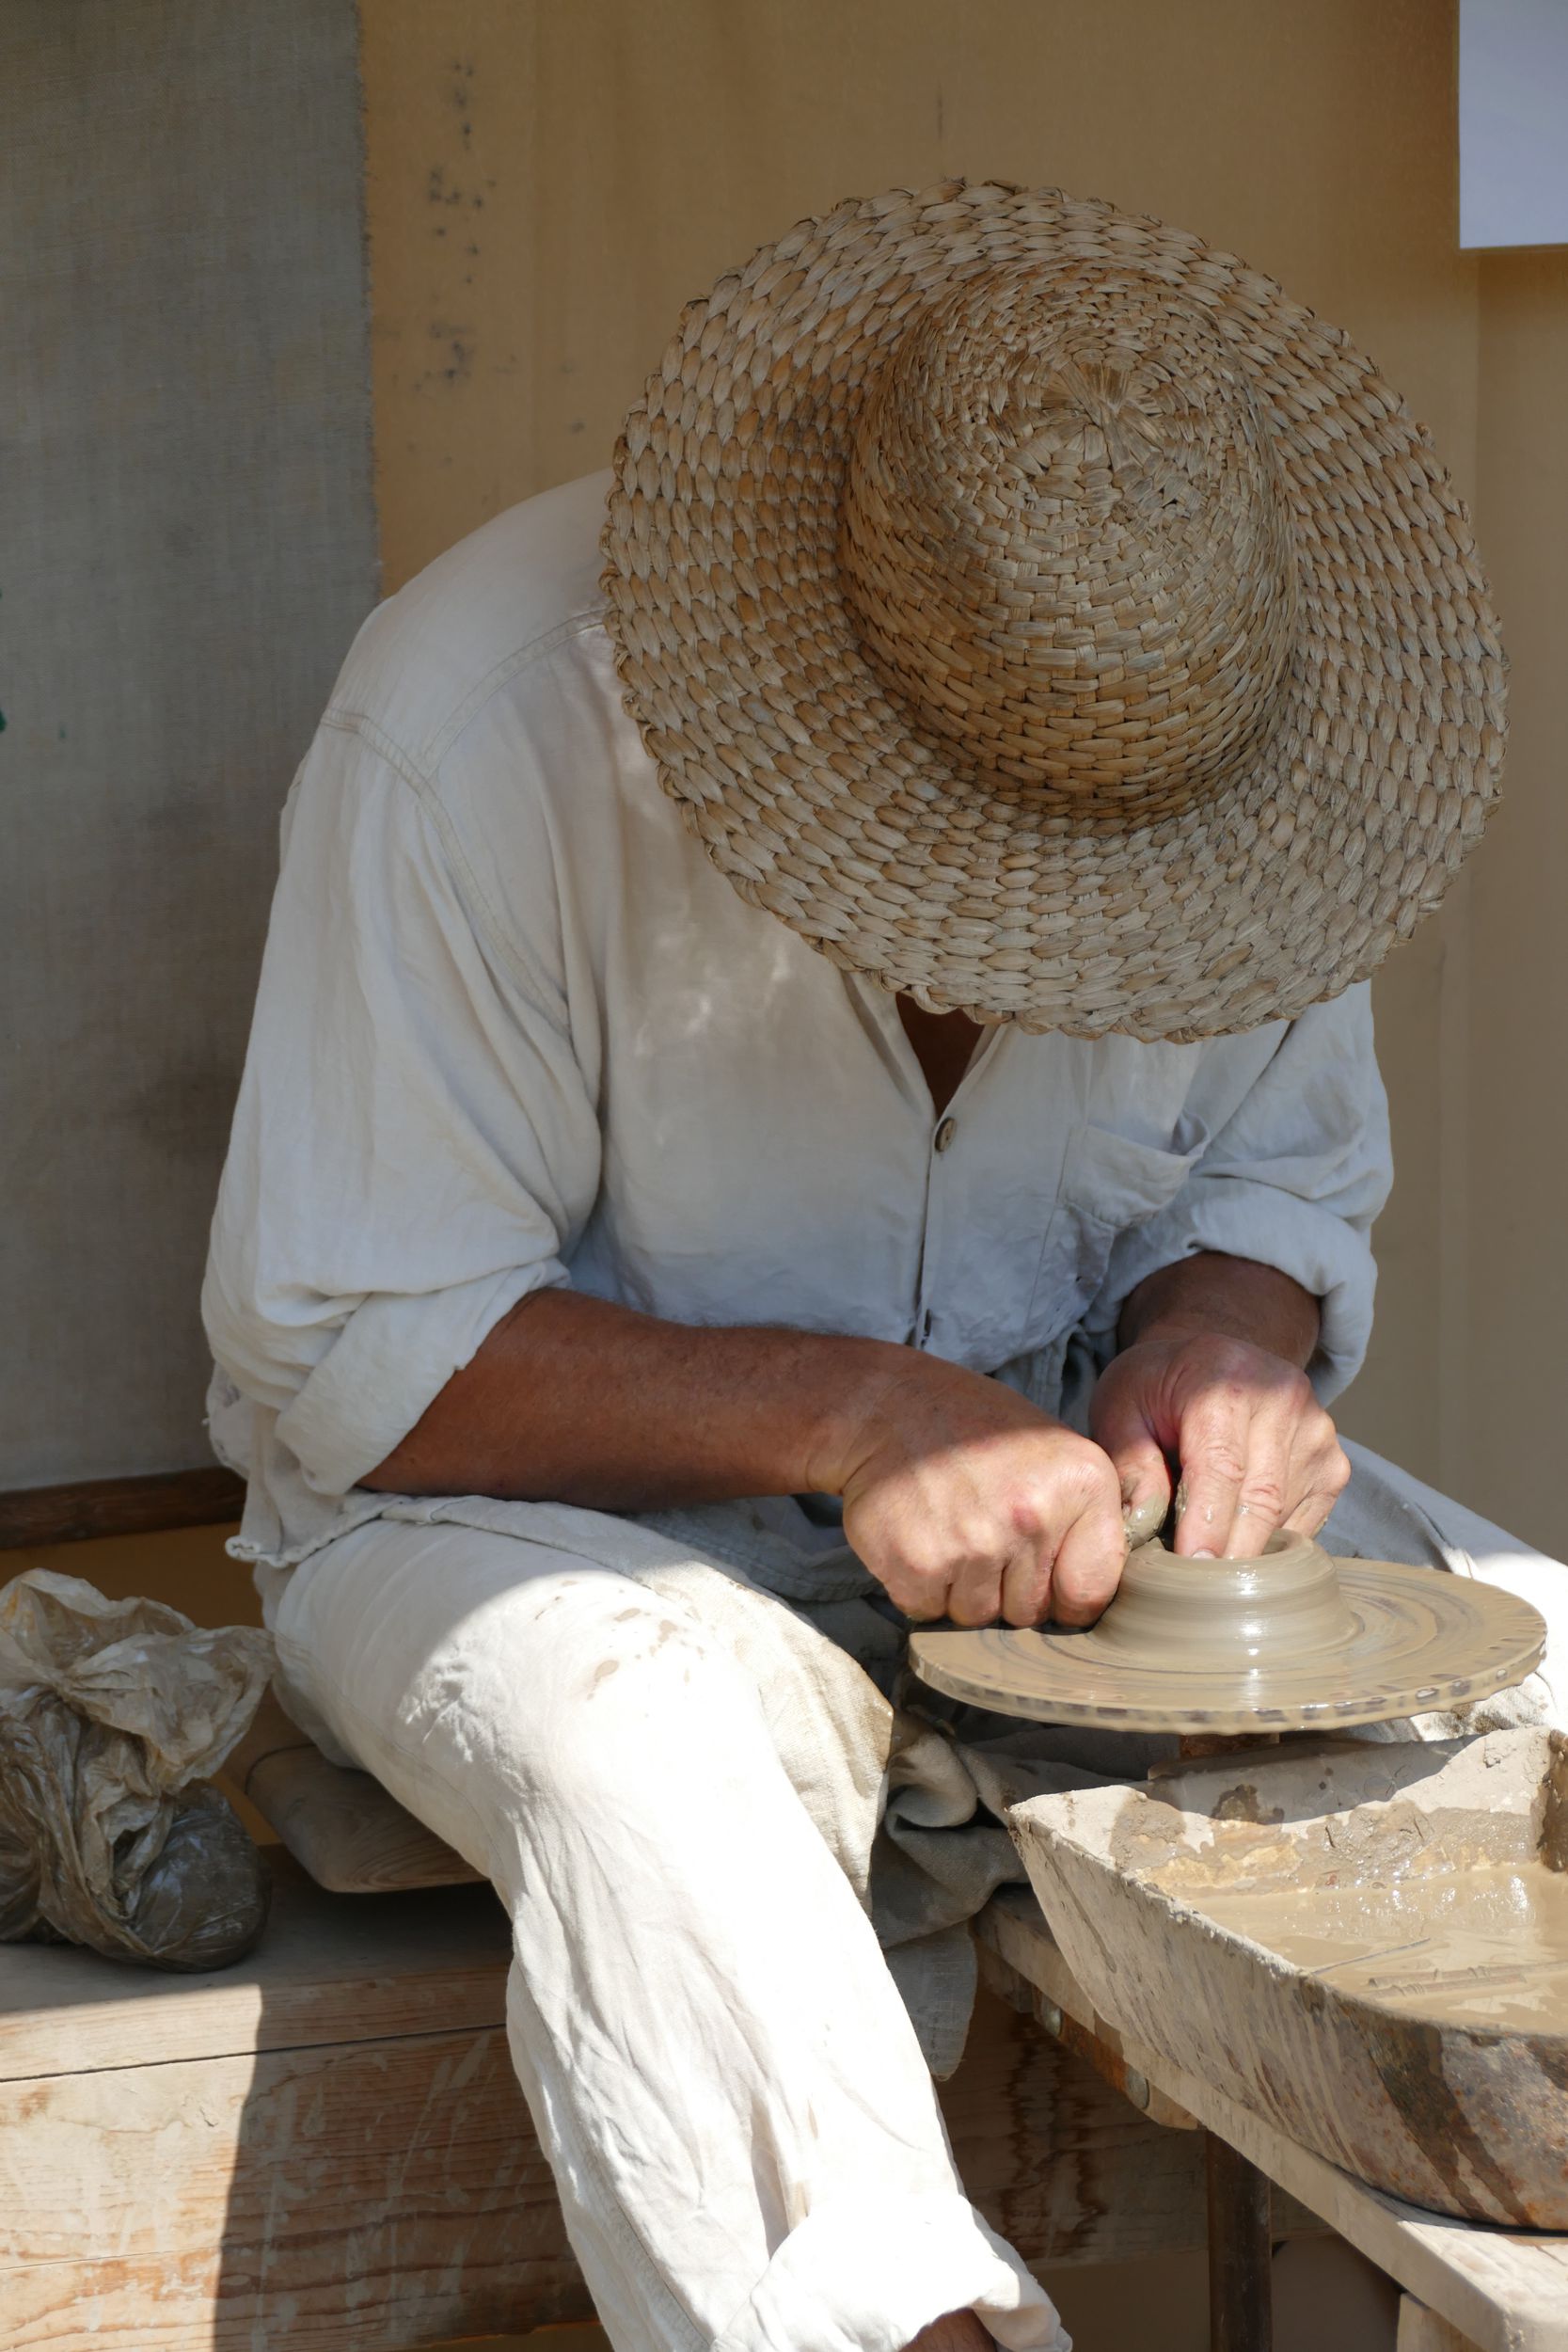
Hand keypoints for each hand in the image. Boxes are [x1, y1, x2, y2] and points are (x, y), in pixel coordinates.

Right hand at [822, 1359, 1125, 1627]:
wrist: (886, 1406)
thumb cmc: (973, 1429)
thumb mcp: (1052, 1450)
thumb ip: (1083, 1517)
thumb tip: (1093, 1597)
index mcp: (1083, 1483)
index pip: (1090, 1593)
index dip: (1064, 1593)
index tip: (1043, 1576)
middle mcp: (1033, 1516)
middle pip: (1029, 1611)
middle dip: (1005, 1588)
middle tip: (980, 1531)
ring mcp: (975, 1543)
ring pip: (977, 1616)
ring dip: (959, 1588)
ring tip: (949, 1529)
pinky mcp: (919, 1563)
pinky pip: (929, 1610)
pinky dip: (919, 1586)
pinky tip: (919, 1536)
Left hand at [1090, 1329, 1349, 1558]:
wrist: (1211, 1360)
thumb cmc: (1157, 1388)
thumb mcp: (1120, 1408)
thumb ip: (1129, 1465)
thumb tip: (1139, 1527)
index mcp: (1225, 1382)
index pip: (1222, 1469)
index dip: (1208, 1527)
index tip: (1191, 1573)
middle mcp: (1283, 1402)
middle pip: (1261, 1502)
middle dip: (1227, 1557)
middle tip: (1192, 1599)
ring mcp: (1317, 1433)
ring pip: (1283, 1521)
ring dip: (1242, 1552)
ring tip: (1200, 1558)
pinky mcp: (1334, 1464)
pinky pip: (1303, 1526)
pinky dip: (1267, 1544)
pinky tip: (1233, 1540)